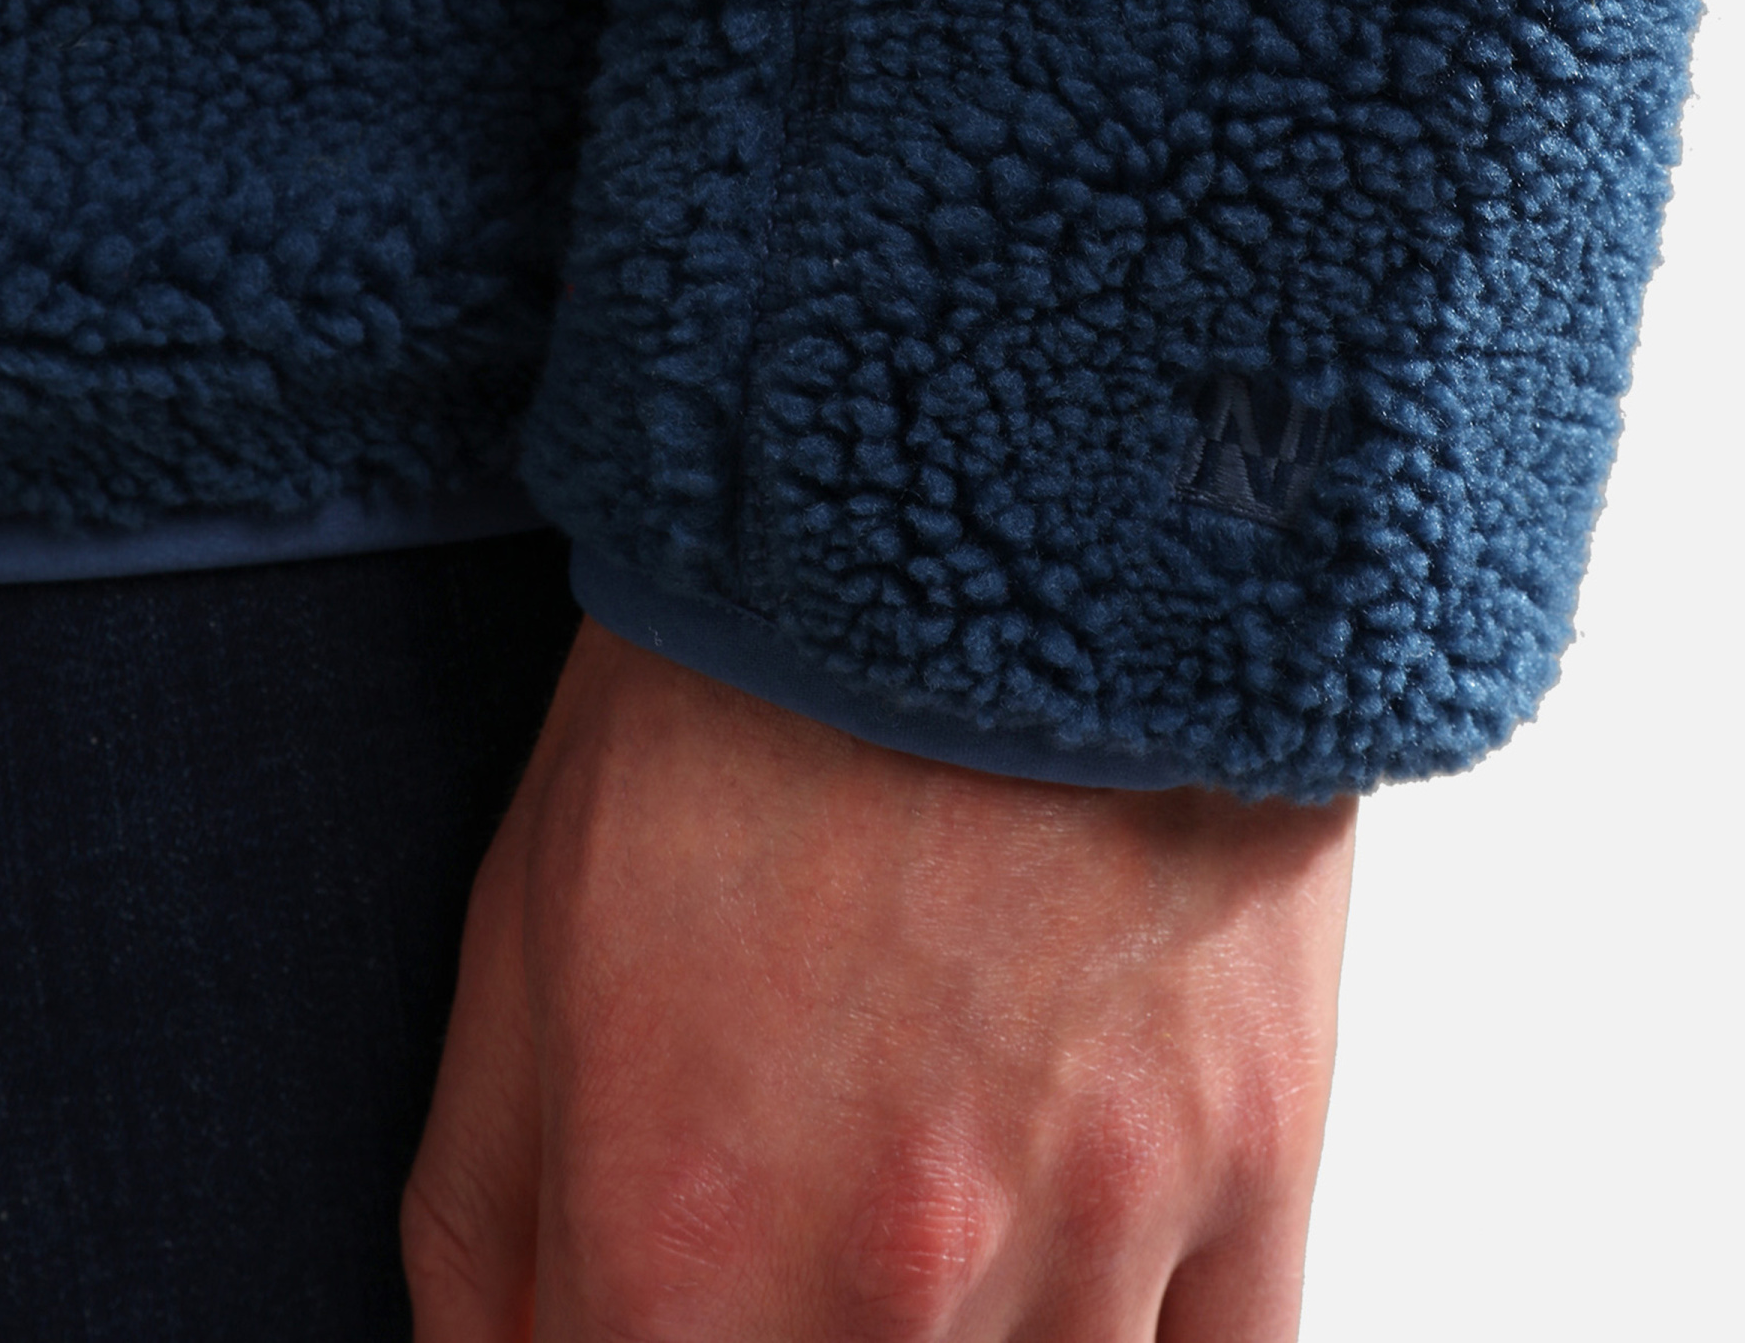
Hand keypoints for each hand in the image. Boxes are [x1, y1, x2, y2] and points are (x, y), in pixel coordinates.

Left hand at [404, 619, 1355, 1341]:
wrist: (996, 488)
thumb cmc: (752, 686)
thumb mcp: (524, 941)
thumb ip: (489, 1236)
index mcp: (680, 1257)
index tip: (681, 1295)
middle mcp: (890, 1295)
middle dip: (809, 1330)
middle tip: (808, 1227)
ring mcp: (1094, 1236)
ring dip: (974, 1342)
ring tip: (934, 1189)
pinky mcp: (1256, 1153)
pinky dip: (1138, 1342)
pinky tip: (1077, 1253)